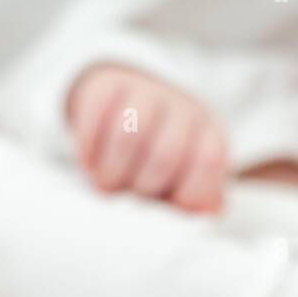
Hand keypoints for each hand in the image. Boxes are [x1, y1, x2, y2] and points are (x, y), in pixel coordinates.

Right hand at [67, 65, 228, 211]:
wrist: (128, 109)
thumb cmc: (160, 163)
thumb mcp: (186, 184)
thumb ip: (198, 202)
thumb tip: (207, 211)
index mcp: (209, 136)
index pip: (209, 160)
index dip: (188, 192)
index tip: (170, 203)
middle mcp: (182, 109)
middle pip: (164, 156)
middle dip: (142, 187)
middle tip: (131, 194)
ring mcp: (147, 92)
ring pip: (127, 137)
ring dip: (111, 172)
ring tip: (107, 182)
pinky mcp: (109, 85)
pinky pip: (95, 115)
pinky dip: (88, 147)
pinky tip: (89, 161)